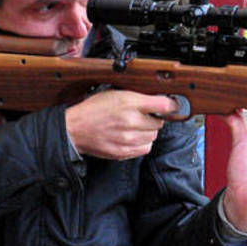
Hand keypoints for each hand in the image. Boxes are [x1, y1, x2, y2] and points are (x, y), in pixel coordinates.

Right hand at [65, 90, 179, 158]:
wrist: (75, 128)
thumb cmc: (94, 109)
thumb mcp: (116, 93)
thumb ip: (138, 96)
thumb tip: (159, 98)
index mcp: (129, 103)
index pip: (164, 105)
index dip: (171, 105)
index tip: (171, 106)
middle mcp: (131, 121)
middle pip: (159, 123)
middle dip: (154, 119)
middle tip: (143, 116)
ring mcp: (128, 138)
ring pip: (153, 136)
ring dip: (148, 132)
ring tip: (135, 127)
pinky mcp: (124, 152)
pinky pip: (145, 148)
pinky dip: (142, 143)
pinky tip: (133, 137)